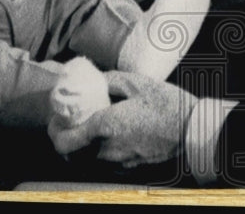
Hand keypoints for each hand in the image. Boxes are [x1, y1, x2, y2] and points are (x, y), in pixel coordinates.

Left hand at [47, 71, 197, 166]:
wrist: (191, 129)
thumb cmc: (166, 104)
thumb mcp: (136, 82)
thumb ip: (108, 80)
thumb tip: (94, 79)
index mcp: (104, 126)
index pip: (63, 141)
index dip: (53, 131)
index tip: (55, 119)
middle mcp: (106, 149)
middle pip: (71, 152)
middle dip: (66, 137)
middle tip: (70, 121)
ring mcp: (118, 160)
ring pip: (87, 157)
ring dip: (82, 144)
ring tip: (90, 126)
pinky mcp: (129, 165)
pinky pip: (105, 160)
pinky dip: (100, 150)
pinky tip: (111, 135)